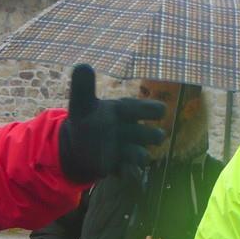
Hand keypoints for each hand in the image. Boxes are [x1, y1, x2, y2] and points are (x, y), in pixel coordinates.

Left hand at [58, 64, 165, 181]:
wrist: (78, 145)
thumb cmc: (86, 119)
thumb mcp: (81, 104)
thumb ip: (83, 87)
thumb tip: (83, 65)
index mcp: (124, 111)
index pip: (144, 109)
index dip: (150, 110)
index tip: (161, 110)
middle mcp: (131, 130)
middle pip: (150, 134)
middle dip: (152, 136)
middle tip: (157, 136)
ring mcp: (127, 149)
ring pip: (141, 154)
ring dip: (141, 155)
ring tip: (139, 156)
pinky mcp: (120, 166)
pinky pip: (130, 171)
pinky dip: (130, 173)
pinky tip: (128, 173)